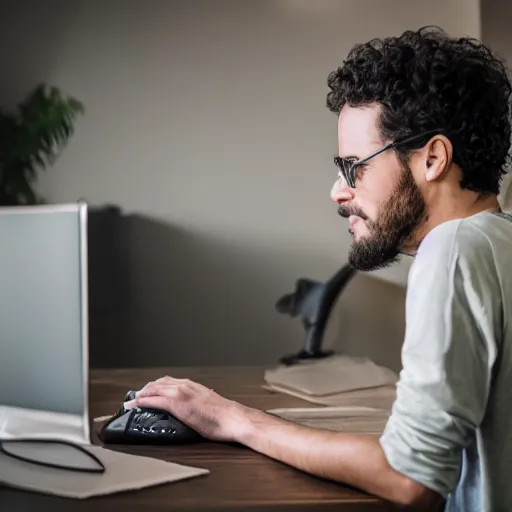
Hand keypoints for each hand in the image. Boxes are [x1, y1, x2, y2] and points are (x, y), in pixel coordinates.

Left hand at [124, 376, 249, 442]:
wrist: (231, 418)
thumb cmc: (223, 415)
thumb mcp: (207, 403)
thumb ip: (197, 401)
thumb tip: (192, 407)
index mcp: (192, 385)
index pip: (168, 381)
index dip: (155, 386)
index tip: (147, 391)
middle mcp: (184, 385)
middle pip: (158, 383)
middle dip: (144, 390)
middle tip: (135, 397)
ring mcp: (180, 393)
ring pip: (153, 389)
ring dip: (140, 395)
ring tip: (132, 402)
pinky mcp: (177, 404)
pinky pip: (154, 400)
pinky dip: (142, 402)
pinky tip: (135, 405)